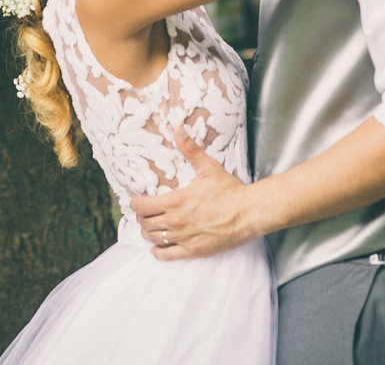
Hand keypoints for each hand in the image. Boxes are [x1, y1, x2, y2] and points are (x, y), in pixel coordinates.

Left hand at [130, 128, 257, 260]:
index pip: (141, 206)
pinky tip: (157, 246)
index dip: (135, 203)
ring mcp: (184, 237)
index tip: (137, 200)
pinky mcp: (193, 250)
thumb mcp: (208, 167)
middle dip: (141, 217)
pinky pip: (166, 254)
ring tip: (152, 226)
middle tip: (145, 212)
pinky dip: (158, 251)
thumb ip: (190, 149)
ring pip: (152, 238)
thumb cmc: (230, 190)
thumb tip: (177, 128)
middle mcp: (176, 221)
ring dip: (148, 232)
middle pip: (144, 223)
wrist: (249, 213)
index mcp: (176, 201)